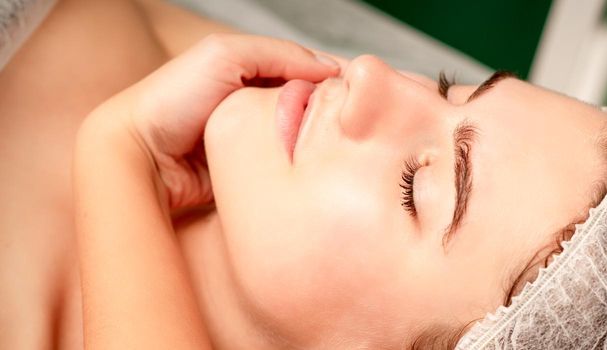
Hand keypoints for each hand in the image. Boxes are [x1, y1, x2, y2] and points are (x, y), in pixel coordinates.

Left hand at [104, 34, 339, 208]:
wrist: (139, 155)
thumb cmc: (172, 99)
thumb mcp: (224, 55)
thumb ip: (278, 53)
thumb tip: (329, 69)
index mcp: (255, 71)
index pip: (310, 71)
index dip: (337, 78)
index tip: (365, 89)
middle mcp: (261, 105)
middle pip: (314, 105)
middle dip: (337, 110)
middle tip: (361, 120)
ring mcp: (260, 140)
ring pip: (308, 138)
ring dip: (327, 139)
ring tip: (351, 143)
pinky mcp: (257, 172)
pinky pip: (292, 167)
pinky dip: (309, 165)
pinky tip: (326, 166)